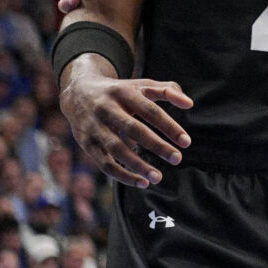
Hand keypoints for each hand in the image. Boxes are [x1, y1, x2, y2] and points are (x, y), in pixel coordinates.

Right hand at [62, 61, 190, 187]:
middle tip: (177, 159)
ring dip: (138, 166)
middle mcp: (107, 109)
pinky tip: (141, 182)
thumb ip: (168, 90)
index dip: (169, 127)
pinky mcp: (85, 143)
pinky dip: (122, 175)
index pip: (151, 111)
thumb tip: (189, 104)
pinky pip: (104, 163)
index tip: (186, 142)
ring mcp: (94, 127)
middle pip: (134, 129)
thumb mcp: (141, 85)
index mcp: (124, 93)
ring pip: (116, 149)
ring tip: (158, 178)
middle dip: (157, 146)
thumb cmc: (120, 91)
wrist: (78, 94)